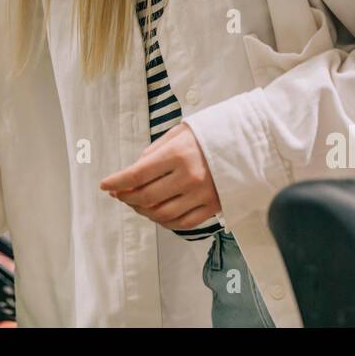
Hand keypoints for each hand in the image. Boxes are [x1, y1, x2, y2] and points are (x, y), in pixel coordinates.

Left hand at [99, 123, 221, 231]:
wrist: (250, 142)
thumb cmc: (212, 133)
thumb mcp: (180, 132)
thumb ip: (155, 151)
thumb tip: (135, 171)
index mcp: (179, 154)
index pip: (138, 174)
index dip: (117, 181)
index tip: (105, 185)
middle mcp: (189, 177)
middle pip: (147, 197)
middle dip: (127, 197)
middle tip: (118, 193)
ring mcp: (203, 195)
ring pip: (162, 214)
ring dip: (143, 211)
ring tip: (135, 203)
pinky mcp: (214, 207)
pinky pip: (183, 223)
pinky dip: (165, 222)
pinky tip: (156, 214)